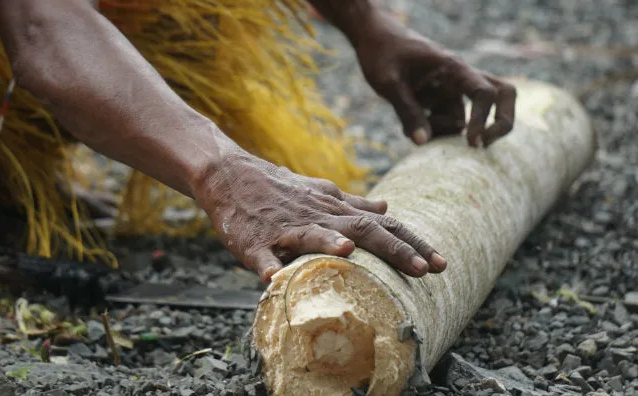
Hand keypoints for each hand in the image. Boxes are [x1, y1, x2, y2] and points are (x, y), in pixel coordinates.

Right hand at [192, 152, 446, 282]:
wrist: (230, 175)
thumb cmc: (279, 189)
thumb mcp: (321, 192)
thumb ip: (354, 203)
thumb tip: (388, 205)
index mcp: (335, 208)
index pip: (383, 224)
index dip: (413, 243)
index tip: (442, 263)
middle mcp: (317, 215)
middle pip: (361, 229)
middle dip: (395, 249)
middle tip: (426, 269)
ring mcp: (285, 227)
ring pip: (312, 234)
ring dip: (330, 244)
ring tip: (350, 254)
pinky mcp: (254, 241)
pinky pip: (262, 255)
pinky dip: (269, 266)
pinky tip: (274, 279)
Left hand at [353, 9, 515, 146]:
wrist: (374, 39)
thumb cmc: (382, 54)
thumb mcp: (388, 82)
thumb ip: (406, 111)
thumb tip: (423, 142)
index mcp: (453, 68)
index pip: (484, 92)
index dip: (484, 118)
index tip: (472, 141)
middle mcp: (459, 78)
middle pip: (502, 95)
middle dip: (501, 123)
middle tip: (480, 145)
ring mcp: (451, 90)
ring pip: (461, 120)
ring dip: (442, 132)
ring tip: (411, 129)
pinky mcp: (439, 100)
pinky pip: (444, 123)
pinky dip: (431, 131)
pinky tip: (409, 128)